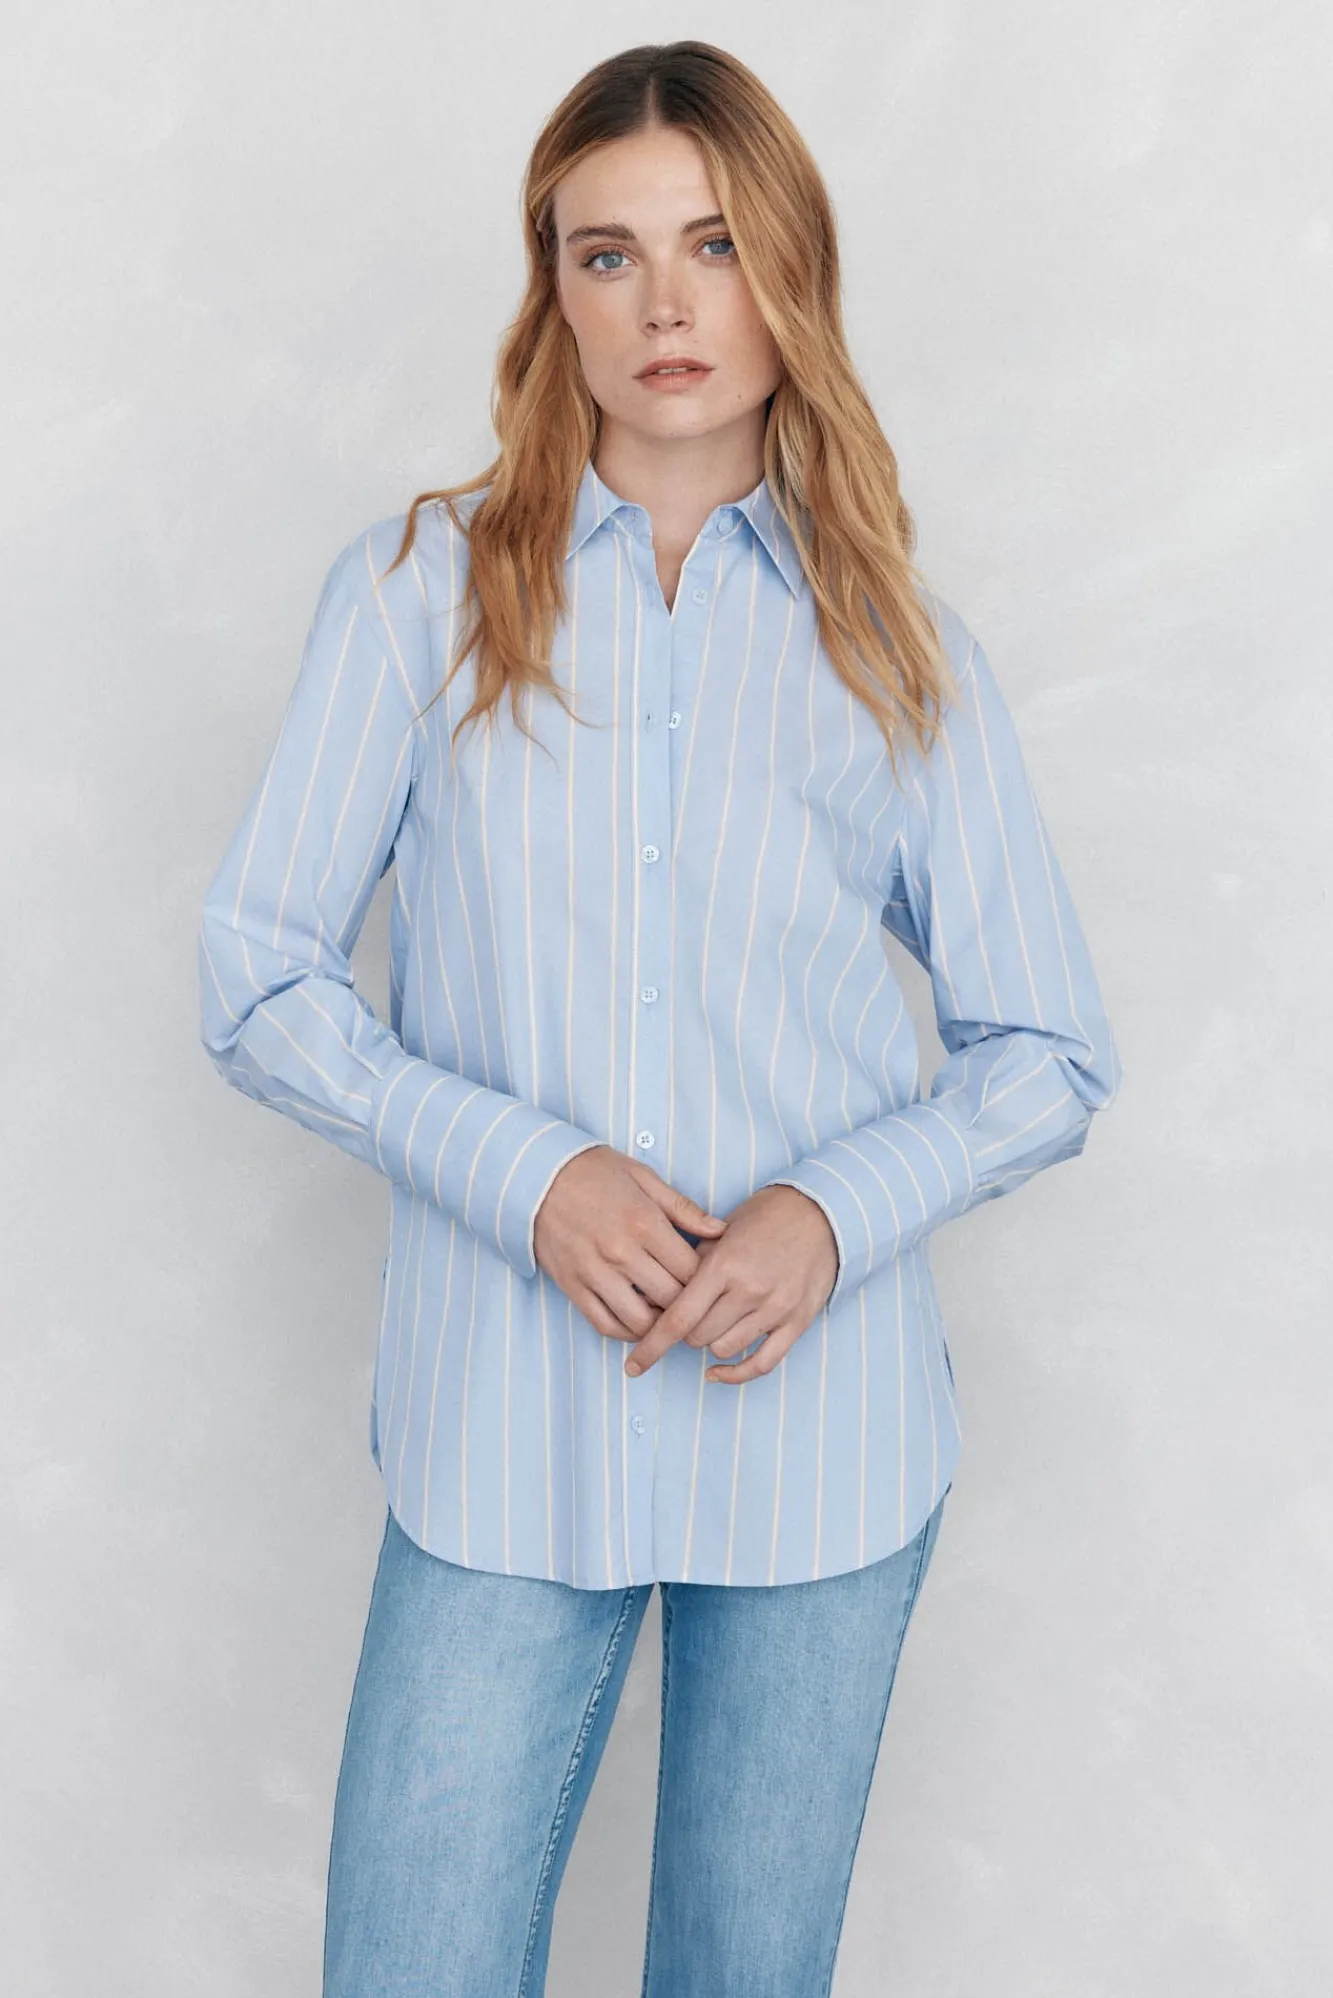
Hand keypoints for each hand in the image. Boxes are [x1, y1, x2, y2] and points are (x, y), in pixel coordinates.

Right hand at [533, 1146, 728, 1344]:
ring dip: (658, 1325)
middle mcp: (621, 1252)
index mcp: (644, 1223)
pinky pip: (604, 1324)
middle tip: (695, 1305)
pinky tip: (638, 1323)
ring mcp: (594, 1272)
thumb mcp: (643, 1178)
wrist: (536, 1174)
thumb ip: (684, 1209)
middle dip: (688, 1306)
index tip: (711, 1282)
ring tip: (667, 1316)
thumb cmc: (594, 1171)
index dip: (707, 1281)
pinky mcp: (572, 1285)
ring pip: (639, 1320)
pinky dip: (625, 1332)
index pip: (691, 1271)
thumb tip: (720, 1231)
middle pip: (670, 1299)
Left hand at [623, 1185, 838, 1384]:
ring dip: (710, 1343)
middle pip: (698, 1337)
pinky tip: (718, 1371)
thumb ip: (692, 1264)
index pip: (679, 1318)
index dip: (652, 1346)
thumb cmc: (765, 1217)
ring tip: (712, 1323)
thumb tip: (656, 1296)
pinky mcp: (797, 1322)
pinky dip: (736, 1373)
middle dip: (684, 1332)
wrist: (821, 1212)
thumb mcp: (722, 1231)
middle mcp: (749, 1290)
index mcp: (724, 1265)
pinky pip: (762, 1363)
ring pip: (724, 1349)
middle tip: (687, 1315)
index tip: (634, 1365)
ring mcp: (776, 1309)